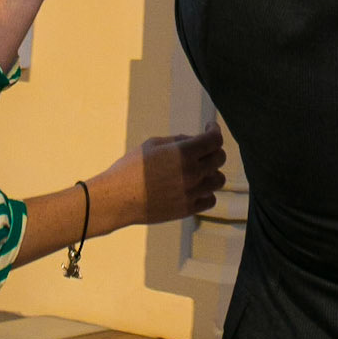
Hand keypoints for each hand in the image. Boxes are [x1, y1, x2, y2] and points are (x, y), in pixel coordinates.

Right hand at [96, 122, 226, 229]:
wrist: (117, 198)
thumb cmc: (131, 167)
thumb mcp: (153, 144)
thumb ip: (178, 141)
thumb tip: (196, 140)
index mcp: (184, 153)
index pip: (215, 140)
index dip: (215, 131)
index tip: (210, 128)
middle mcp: (192, 173)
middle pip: (220, 158)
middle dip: (214, 149)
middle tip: (204, 148)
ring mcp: (191, 193)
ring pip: (219, 180)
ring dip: (212, 171)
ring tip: (200, 169)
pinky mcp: (187, 210)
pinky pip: (210, 200)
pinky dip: (207, 192)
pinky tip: (196, 187)